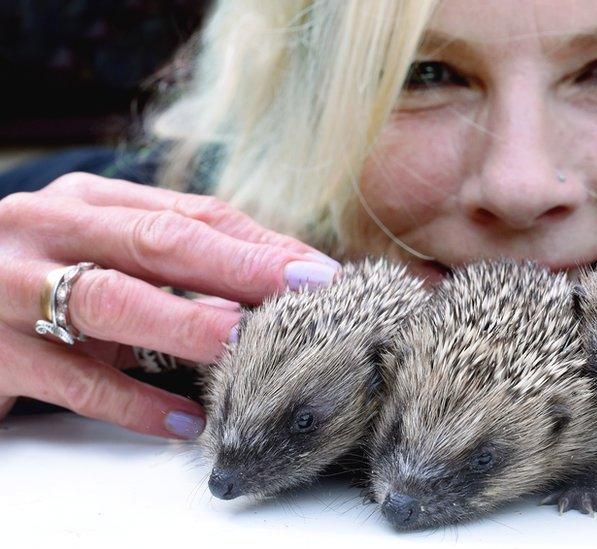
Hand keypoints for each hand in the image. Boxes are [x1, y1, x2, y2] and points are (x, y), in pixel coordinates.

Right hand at [0, 173, 340, 437]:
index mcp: (85, 202)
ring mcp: (9, 288)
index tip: (315, 270)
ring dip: (189, 324)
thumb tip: (273, 278)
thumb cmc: (36, 285)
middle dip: (241, 267)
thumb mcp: (100, 259)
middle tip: (305, 291)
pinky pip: (71, 380)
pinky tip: (182, 419)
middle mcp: (46, 230)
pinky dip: (132, 402)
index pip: (188, 214)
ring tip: (248, 342)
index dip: (258, 243)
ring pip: (111, 301)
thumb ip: (170, 263)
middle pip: (158, 243)